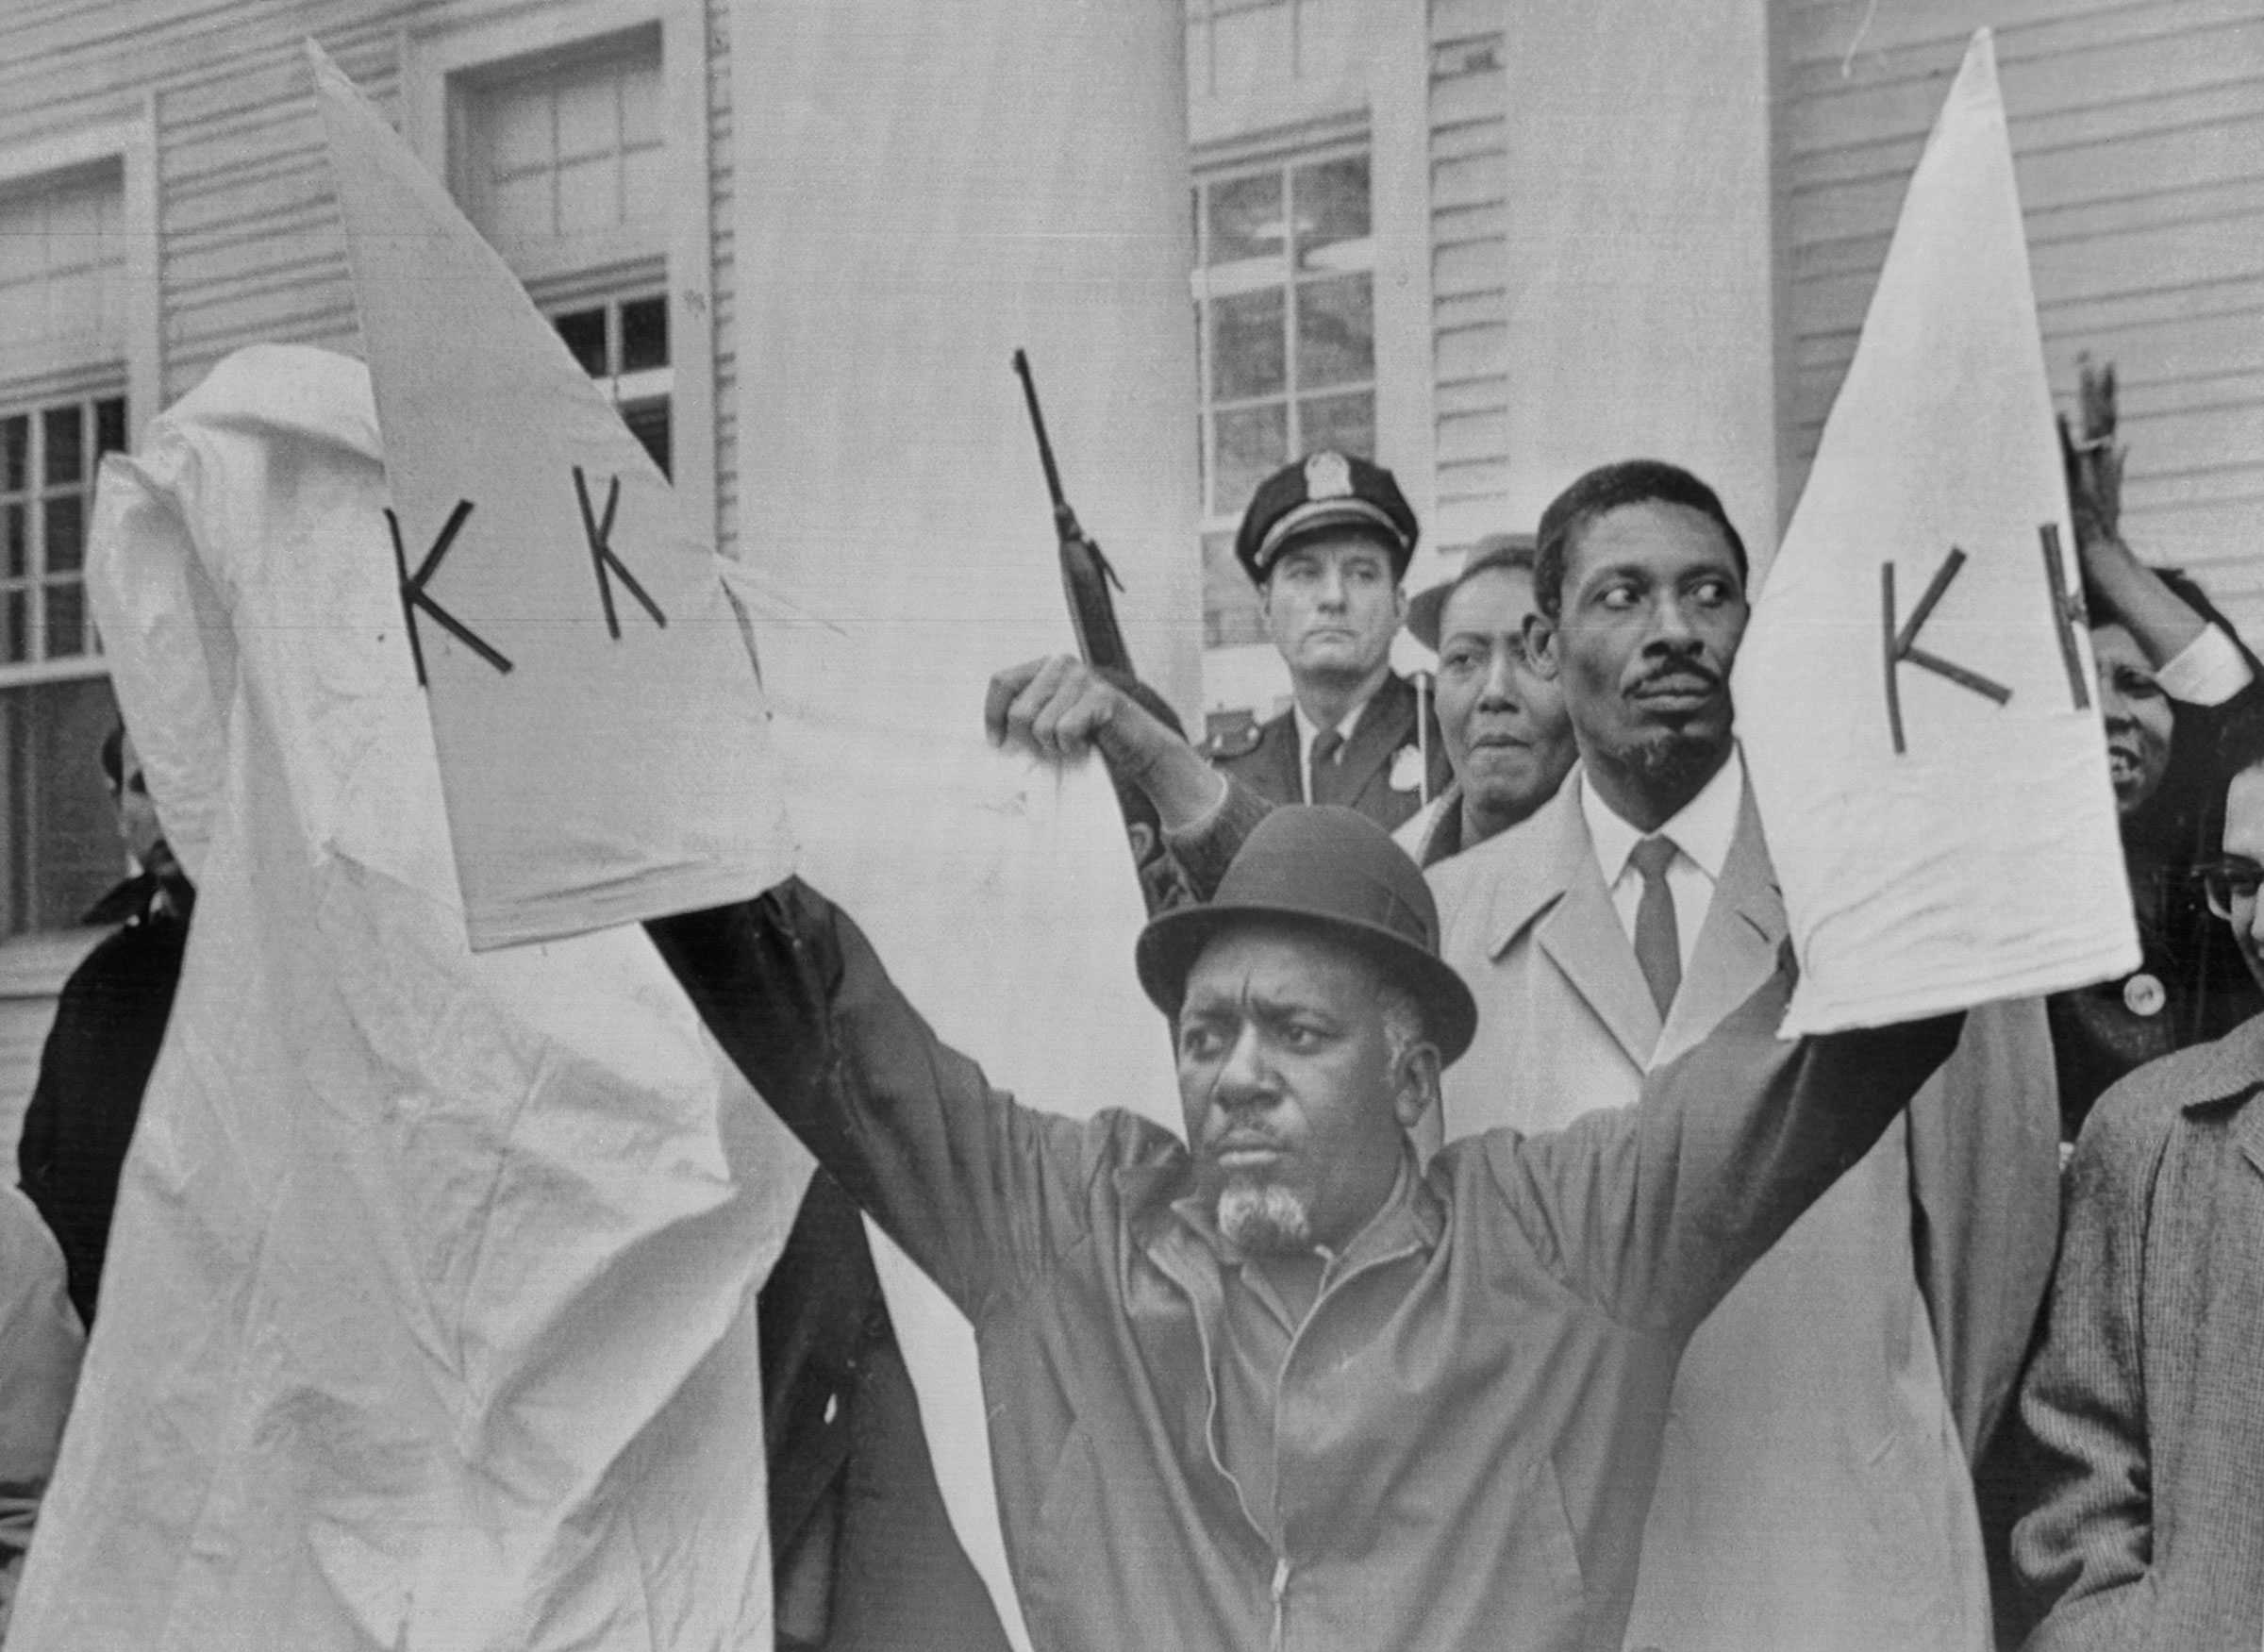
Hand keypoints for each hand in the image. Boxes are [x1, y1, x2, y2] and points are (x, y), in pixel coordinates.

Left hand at [985, 655, 1131, 763]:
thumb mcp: (1049, 715)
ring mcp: (1083, 678)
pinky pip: (1065, 732)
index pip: (1002, 682)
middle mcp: (1062, 664)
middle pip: (1019, 711)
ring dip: (1054, 746)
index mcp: (1044, 665)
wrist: (1137, 745)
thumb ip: (1025, 710)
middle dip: (1029, 740)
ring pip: (1041, 726)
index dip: (993, 715)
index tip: (997, 742)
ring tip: (1070, 743)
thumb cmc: (1088, 735)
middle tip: (1049, 747)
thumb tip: (988, 734)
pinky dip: (1072, 748)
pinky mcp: (1101, 697)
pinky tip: (1085, 744)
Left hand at [2059, 353, 2123, 555]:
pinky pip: (2067, 455)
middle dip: (2096, 384)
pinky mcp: (2076, 483)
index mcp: (2103, 458)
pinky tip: (2058, 413)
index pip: (2106, 416)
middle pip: (2100, 414)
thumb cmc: (2100, 525)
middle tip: (2089, 354)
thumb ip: (2115, 466)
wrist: (2103, 554)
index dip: (2105, 389)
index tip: (2105, 360)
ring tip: (2084, 369)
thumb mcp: (2109, 492)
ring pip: (2090, 427)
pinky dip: (2063, 434)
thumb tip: (2124, 445)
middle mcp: (2100, 459)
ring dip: (2087, 397)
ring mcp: (2090, 469)